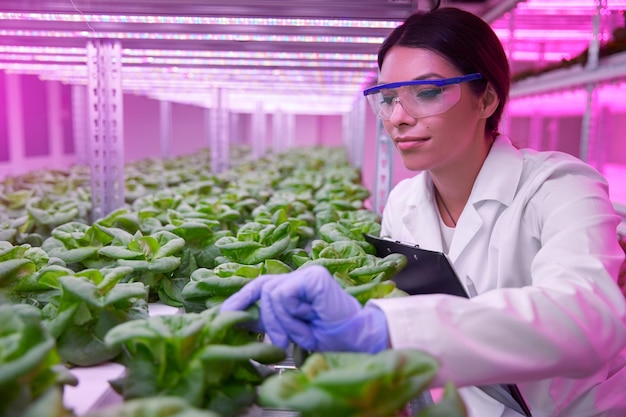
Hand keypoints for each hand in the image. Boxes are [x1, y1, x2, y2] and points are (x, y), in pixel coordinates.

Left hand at [220, 265, 388, 352]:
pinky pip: (284, 294)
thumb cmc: (327, 338)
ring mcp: (307, 273)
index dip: (240, 299)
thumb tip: (235, 317)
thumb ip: (265, 321)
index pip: (259, 286)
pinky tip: (310, 317)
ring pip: (271, 294)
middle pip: (262, 288)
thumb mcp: (288, 330)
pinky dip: (293, 314)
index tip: (223, 314)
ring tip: (304, 329)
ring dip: (284, 321)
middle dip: (266, 319)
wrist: (354, 340)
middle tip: (280, 341)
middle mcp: (299, 276)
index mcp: (292, 287)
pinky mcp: (313, 276)